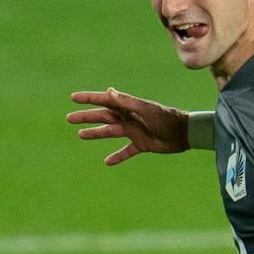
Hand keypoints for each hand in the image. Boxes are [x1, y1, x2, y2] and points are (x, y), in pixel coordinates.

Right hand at [65, 88, 188, 166]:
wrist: (183, 133)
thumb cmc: (165, 118)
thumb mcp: (144, 109)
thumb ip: (126, 101)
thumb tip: (108, 91)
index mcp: (127, 107)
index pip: (104, 100)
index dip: (89, 98)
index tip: (73, 98)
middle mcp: (128, 118)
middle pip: (103, 117)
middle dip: (86, 117)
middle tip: (69, 118)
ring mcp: (133, 131)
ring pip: (110, 132)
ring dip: (95, 134)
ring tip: (80, 135)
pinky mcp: (141, 145)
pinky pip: (126, 151)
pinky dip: (117, 156)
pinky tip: (107, 162)